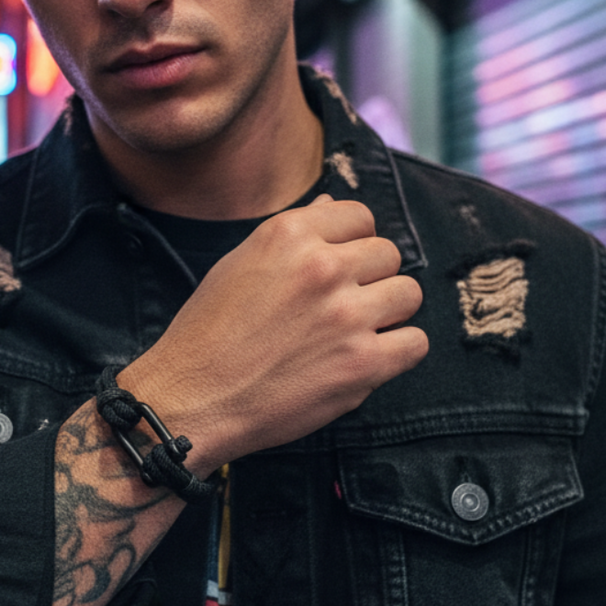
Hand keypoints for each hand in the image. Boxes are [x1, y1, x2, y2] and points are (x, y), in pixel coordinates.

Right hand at [119, 195, 427, 470]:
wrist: (190, 400)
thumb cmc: (205, 337)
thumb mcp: (237, 266)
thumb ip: (292, 237)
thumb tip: (332, 206)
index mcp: (288, 235)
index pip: (359, 217)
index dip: (352, 245)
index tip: (338, 270)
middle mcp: (321, 267)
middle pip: (388, 255)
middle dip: (369, 279)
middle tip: (340, 309)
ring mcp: (346, 316)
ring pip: (407, 294)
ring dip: (387, 314)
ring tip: (353, 334)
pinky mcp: (361, 364)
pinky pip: (414, 343)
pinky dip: (397, 352)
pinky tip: (365, 360)